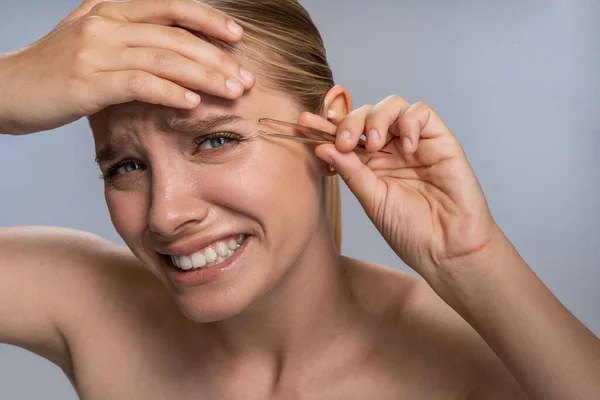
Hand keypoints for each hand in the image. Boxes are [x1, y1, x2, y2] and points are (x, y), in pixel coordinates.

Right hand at [0, 0, 253, 134]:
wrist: (6, 88)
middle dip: (216, 57)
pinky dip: (169, 92)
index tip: (237, 37)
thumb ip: (131, 39)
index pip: (169, 6)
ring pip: (163, 58)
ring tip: (232, 91)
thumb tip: (177, 54)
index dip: (206, 19)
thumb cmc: (56, 71)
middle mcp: (105, 23)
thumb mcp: (93, 42)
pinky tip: (192, 102)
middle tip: (245, 78)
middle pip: (174, 35)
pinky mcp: (86, 81)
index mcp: (110, 10)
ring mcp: (94, 50)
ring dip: (204, 76)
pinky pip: (138, 83)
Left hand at [299, 96, 497, 278]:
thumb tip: (321, 147)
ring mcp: (414, 143)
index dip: (325, 127)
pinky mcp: (440, 140)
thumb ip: (351, 171)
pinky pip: (421, 112)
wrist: (447, 248)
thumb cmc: (411, 231)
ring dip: (376, 119)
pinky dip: (408, 122)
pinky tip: (406, 146)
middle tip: (343, 141)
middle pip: (365, 115)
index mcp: (370, 165)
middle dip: (349, 122)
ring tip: (373, 145)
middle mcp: (390, 150)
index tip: (303, 121)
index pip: (345, 137)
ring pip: (391, 106)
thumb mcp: (372, 200)